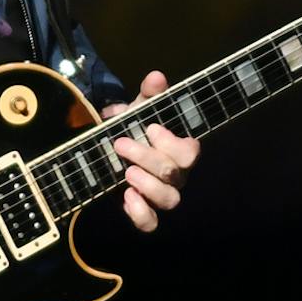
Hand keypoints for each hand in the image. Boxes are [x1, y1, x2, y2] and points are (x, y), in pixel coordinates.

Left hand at [98, 70, 198, 233]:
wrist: (111, 155)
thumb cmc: (133, 132)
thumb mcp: (138, 112)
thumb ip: (148, 96)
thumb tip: (156, 77)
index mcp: (180, 151)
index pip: (190, 151)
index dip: (171, 142)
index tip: (149, 128)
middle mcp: (177, 176)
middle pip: (175, 172)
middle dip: (148, 157)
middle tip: (120, 144)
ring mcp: (163, 196)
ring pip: (169, 199)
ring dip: (147, 185)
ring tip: (125, 173)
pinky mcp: (145, 213)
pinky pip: (151, 223)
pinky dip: (139, 212)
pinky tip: (125, 197)